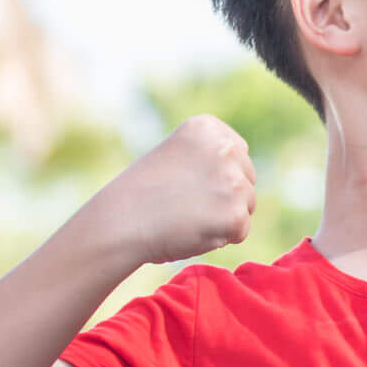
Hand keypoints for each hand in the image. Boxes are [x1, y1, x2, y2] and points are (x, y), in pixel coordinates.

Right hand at [99, 114, 256, 262]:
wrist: (120, 222)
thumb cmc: (141, 194)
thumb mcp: (176, 155)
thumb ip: (209, 157)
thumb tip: (244, 179)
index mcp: (208, 127)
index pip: (238, 154)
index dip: (214, 176)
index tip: (187, 184)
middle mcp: (225, 148)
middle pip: (247, 179)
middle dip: (224, 196)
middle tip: (186, 205)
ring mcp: (233, 181)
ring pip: (246, 205)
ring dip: (223, 217)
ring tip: (186, 217)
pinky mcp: (235, 214)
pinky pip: (241, 231)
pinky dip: (220, 238)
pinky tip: (192, 231)